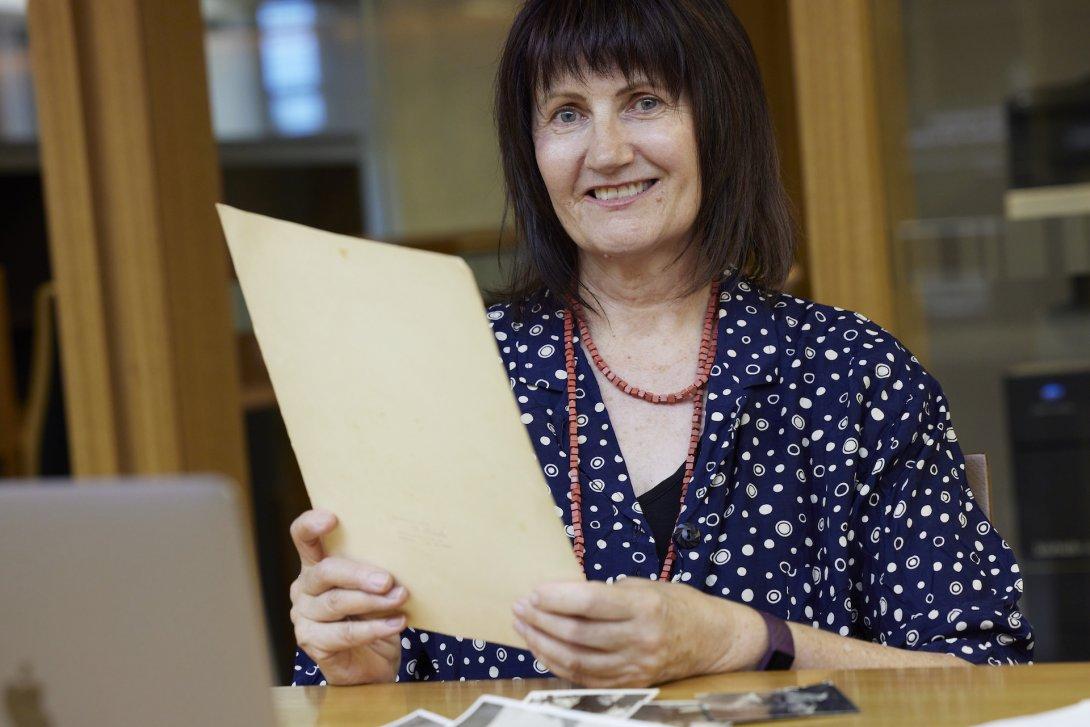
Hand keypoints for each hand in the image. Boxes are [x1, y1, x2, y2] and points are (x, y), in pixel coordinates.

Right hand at [288, 509, 409, 684]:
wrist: (374, 663)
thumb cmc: (375, 616)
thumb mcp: (378, 589)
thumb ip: (378, 572)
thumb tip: (402, 559)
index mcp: (317, 565)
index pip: (303, 537)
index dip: (311, 525)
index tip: (333, 518)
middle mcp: (304, 587)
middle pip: (326, 571)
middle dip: (359, 573)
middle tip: (387, 579)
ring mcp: (303, 615)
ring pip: (337, 602)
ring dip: (373, 602)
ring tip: (400, 599)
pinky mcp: (311, 642)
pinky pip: (344, 633)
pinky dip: (374, 628)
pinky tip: (397, 623)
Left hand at [512, 578, 764, 686]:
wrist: (713, 640)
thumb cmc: (676, 604)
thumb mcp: (645, 586)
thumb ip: (607, 593)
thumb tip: (561, 594)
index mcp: (644, 606)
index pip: (589, 603)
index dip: (556, 597)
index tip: (533, 590)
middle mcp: (640, 639)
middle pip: (576, 633)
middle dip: (540, 619)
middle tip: (520, 607)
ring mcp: (635, 666)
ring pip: (575, 659)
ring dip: (542, 642)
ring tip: (523, 626)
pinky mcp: (630, 684)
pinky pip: (584, 677)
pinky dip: (557, 664)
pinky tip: (542, 649)